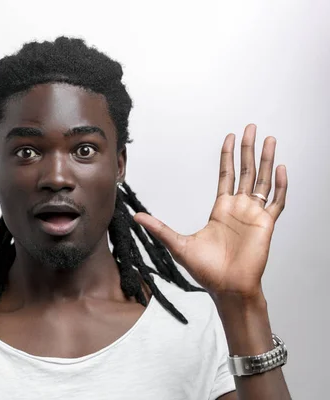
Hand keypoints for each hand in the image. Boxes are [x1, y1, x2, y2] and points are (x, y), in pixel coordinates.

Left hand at [133, 124, 287, 298]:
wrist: (227, 288)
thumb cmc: (206, 270)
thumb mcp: (179, 244)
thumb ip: (160, 228)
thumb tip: (137, 217)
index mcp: (221, 209)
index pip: (226, 175)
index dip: (228, 156)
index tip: (229, 137)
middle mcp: (239, 208)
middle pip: (245, 171)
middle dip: (247, 149)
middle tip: (250, 127)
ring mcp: (254, 215)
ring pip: (262, 181)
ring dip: (266, 160)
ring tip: (269, 139)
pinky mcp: (266, 225)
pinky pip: (277, 202)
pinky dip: (279, 185)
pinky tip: (280, 168)